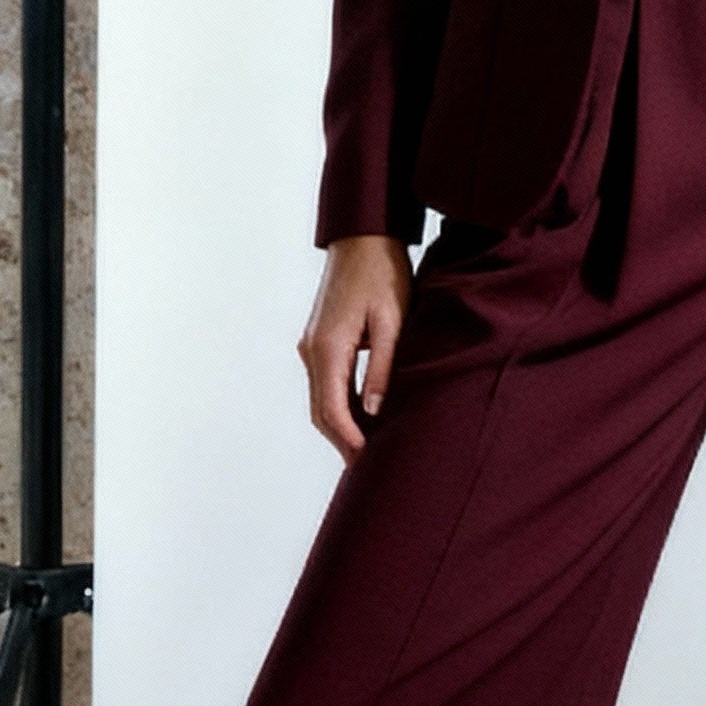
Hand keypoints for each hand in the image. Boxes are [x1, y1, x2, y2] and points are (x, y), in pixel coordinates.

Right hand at [301, 234, 411, 454]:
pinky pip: (326, 384)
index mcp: (328, 348)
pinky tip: (362, 418)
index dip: (350, 442)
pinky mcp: (319, 340)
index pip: (333, 411)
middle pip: (321, 412)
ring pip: (322, 400)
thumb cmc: (383, 274)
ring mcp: (312, 345)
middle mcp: (312, 350)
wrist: (362, 236)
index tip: (368, 464)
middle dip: (344, 442)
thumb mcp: (393, 321)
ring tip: (370, 449)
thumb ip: (383, 367)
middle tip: (369, 469)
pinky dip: (340, 406)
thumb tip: (374, 411)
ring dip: (341, 426)